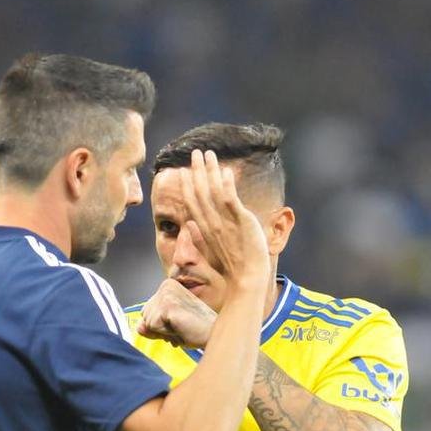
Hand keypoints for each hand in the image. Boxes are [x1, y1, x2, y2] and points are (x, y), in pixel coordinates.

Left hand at [138, 278, 217, 348]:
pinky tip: (181, 327)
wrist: (214, 333)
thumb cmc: (198, 330)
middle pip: (144, 316)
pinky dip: (166, 333)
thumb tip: (139, 327)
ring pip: (147, 323)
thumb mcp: (170, 328)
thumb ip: (152, 327)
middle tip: (181, 326)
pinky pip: (153, 327)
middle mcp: (166, 285)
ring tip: (182, 327)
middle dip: (160, 328)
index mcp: (168, 286)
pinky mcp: (167, 304)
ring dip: (164, 331)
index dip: (160, 324)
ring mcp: (167, 294)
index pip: (146, 312)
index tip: (179, 322)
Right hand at [179, 150, 268, 288]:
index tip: (183, 171)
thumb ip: (199, 236)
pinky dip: (228, 184)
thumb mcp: (211, 250)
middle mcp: (212, 223)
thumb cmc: (232, 267)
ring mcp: (225, 221)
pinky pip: (231, 199)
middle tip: (195, 152)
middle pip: (200, 191)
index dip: (187, 185)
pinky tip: (226, 171)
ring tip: (209, 154)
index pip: (191, 202)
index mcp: (204, 229)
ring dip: (210, 170)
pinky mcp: (240, 221)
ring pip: (214, 191)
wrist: (246, 278)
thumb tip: (190, 226)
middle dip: (197, 170)